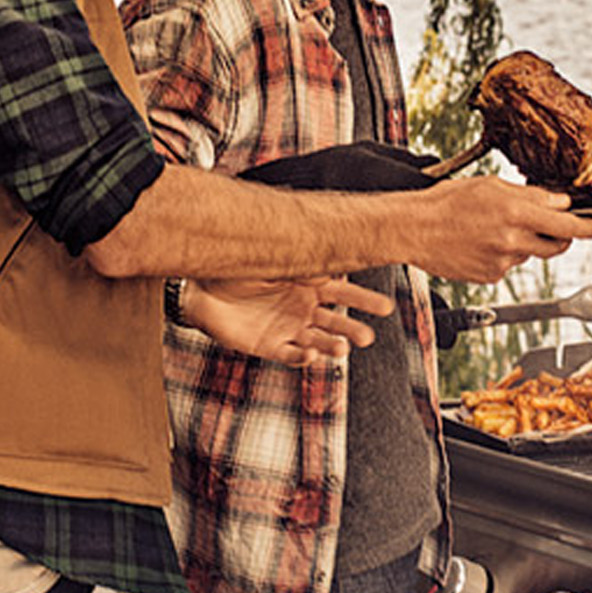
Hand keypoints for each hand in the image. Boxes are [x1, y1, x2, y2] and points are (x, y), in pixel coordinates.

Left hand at [186, 276, 391, 366]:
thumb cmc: (239, 268)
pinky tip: (308, 353)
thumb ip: (301, 256)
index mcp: (310, 285)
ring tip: (342, 349)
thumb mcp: (274, 258)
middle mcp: (304, 309)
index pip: (344, 293)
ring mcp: (289, 329)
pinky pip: (291, 354)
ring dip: (331, 346)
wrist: (204, 288)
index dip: (365, 301)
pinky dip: (301, 356)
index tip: (387, 308)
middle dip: (352, 329)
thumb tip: (332, 236)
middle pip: (336, 321)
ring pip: (318, 340)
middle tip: (367, 338)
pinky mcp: (271, 346)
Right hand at [404, 177, 591, 283]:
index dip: (587, 228)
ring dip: (524, 243)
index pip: (566, 225)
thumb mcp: (490, 185)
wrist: (413, 229)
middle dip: (560, 236)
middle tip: (550, 226)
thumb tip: (557, 202)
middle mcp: (512, 240)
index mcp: (515, 213)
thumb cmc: (445, 202)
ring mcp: (501, 262)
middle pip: (555, 245)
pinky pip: (508, 266)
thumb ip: (529, 195)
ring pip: (529, 254)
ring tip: (495, 228)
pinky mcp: (490, 276)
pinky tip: (482, 242)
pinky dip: (503, 255)